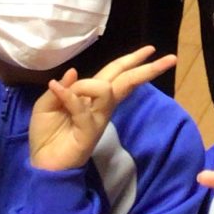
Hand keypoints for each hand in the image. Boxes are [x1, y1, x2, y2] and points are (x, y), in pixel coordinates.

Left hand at [28, 45, 177, 171]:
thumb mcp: (47, 104)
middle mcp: (101, 106)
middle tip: (171, 58)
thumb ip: (62, 87)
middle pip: (127, 81)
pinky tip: (55, 89)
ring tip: (62, 93)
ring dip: (86, 84)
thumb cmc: (46, 134)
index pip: (117, 73)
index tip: (151, 49)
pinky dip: (68, 96)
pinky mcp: (89, 132)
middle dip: (148, 69)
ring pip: (106, 90)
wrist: (42, 164)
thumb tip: (75, 71)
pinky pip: (82, 108)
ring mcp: (98, 119)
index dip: (132, 60)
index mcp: (92, 96)